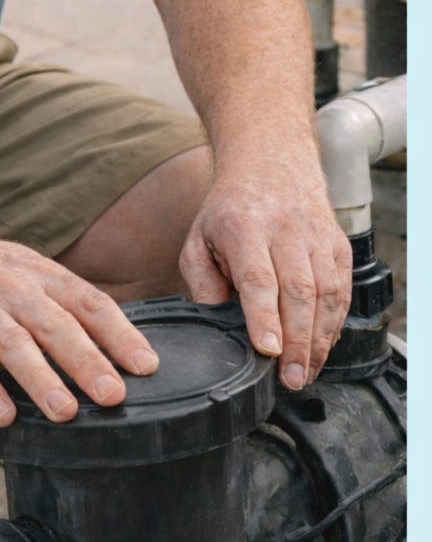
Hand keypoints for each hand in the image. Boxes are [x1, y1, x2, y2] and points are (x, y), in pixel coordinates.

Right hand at [0, 226, 160, 426]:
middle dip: (86, 360)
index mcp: (40, 274)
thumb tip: (119, 345)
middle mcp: (11, 289)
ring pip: (13, 344)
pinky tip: (5, 416)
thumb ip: (65, 303)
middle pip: (55, 325)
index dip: (119, 334)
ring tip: (66, 411)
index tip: (146, 365)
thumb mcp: (26, 270)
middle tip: (114, 395)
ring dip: (41, 378)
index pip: (88, 302)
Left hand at [178, 154, 352, 388]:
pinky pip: (343, 290)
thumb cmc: (229, 209)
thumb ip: (202, 282)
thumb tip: (213, 321)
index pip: (259, 278)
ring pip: (327, 294)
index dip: (264, 318)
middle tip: (290, 379)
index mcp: (244, 227)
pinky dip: (335, 323)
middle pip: (298, 292)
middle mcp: (285, 230)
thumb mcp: (198, 239)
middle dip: (297, 342)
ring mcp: (317, 236)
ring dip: (319, 340)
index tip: (267, 350)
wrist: (270, 162)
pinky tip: (322, 347)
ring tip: (306, 372)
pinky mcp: (339, 244)